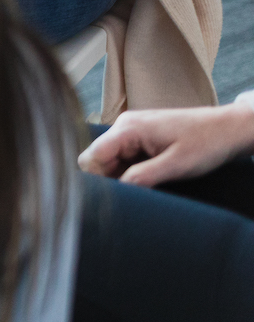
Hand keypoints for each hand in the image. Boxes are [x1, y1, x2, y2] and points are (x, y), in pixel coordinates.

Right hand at [78, 101, 253, 186]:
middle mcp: (124, 125)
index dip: (99, 179)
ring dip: (121, 175)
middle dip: (110, 178)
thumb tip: (117, 190)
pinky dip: (130, 170)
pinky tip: (150, 177)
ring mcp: (131, 129)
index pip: (92, 156)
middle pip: (98, 158)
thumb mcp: (177, 165)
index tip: (116, 197)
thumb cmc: (207, 142)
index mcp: (128, 128)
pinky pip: (123, 156)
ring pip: (109, 159)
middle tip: (135, 193)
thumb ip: (143, 177)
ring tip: (148, 185)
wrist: (228, 129)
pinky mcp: (140, 136)